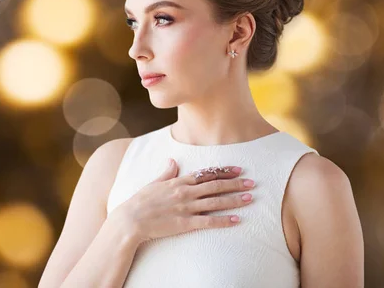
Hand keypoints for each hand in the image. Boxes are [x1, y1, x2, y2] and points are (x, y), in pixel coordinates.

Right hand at [116, 159, 254, 243]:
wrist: (130, 220)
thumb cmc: (140, 201)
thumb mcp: (154, 183)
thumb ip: (167, 172)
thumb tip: (173, 161)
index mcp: (179, 182)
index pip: (206, 174)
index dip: (224, 171)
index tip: (238, 169)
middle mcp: (186, 192)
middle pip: (215, 185)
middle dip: (235, 183)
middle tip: (252, 182)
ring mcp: (186, 207)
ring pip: (215, 202)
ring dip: (234, 199)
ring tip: (250, 198)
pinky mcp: (185, 223)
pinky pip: (208, 221)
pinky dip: (223, 220)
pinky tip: (236, 220)